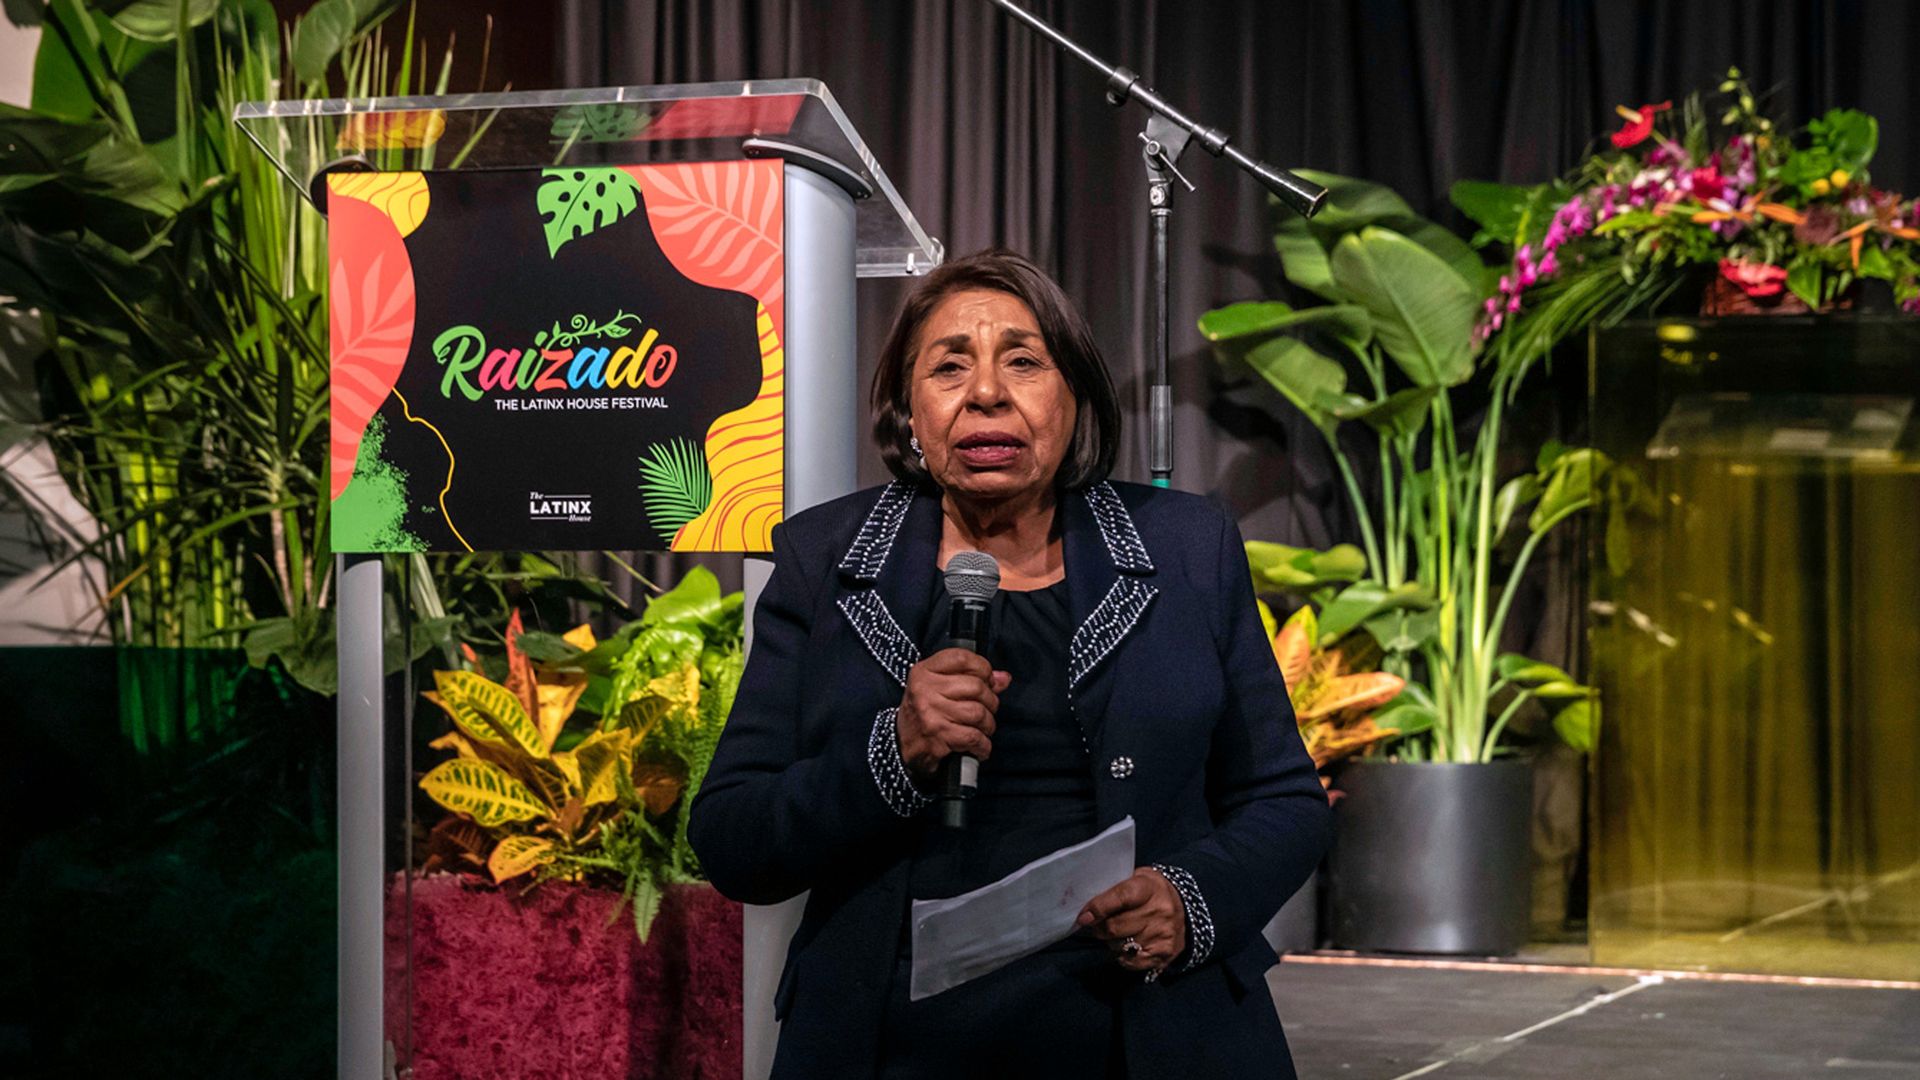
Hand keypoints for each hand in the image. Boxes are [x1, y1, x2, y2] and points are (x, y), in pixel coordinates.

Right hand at [897, 648, 1011, 778]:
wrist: (901, 747)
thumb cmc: (925, 714)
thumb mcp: (939, 687)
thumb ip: (973, 678)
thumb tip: (1003, 678)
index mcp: (924, 671)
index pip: (962, 658)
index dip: (983, 668)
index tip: (987, 680)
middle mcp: (925, 689)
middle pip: (976, 687)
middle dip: (990, 701)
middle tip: (987, 710)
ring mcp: (931, 713)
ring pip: (978, 713)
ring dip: (988, 725)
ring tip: (982, 729)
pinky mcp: (938, 736)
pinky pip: (974, 737)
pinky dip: (983, 745)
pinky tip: (979, 747)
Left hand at [1076, 867, 1186, 977]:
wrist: (1185, 907)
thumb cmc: (1150, 891)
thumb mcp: (1135, 878)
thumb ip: (1113, 890)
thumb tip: (1088, 910)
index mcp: (1149, 887)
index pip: (1119, 898)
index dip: (1098, 908)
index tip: (1083, 918)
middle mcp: (1160, 911)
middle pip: (1115, 927)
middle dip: (1098, 928)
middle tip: (1096, 926)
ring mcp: (1163, 934)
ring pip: (1120, 946)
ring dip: (1110, 942)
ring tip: (1116, 934)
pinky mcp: (1164, 954)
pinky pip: (1131, 962)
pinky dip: (1122, 956)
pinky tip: (1127, 946)